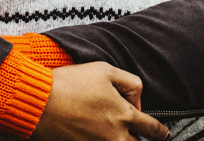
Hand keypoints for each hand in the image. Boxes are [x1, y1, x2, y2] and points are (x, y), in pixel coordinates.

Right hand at [31, 62, 168, 140]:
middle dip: (139, 138)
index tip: (163, 133)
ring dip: (122, 140)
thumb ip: (130, 82)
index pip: (152, 128)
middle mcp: (115, 135)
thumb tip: (138, 98)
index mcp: (124, 114)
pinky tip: (98, 134)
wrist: (40, 102)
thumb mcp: (105, 70)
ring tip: (119, 134)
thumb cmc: (70, 83)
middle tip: (142, 134)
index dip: (160, 131)